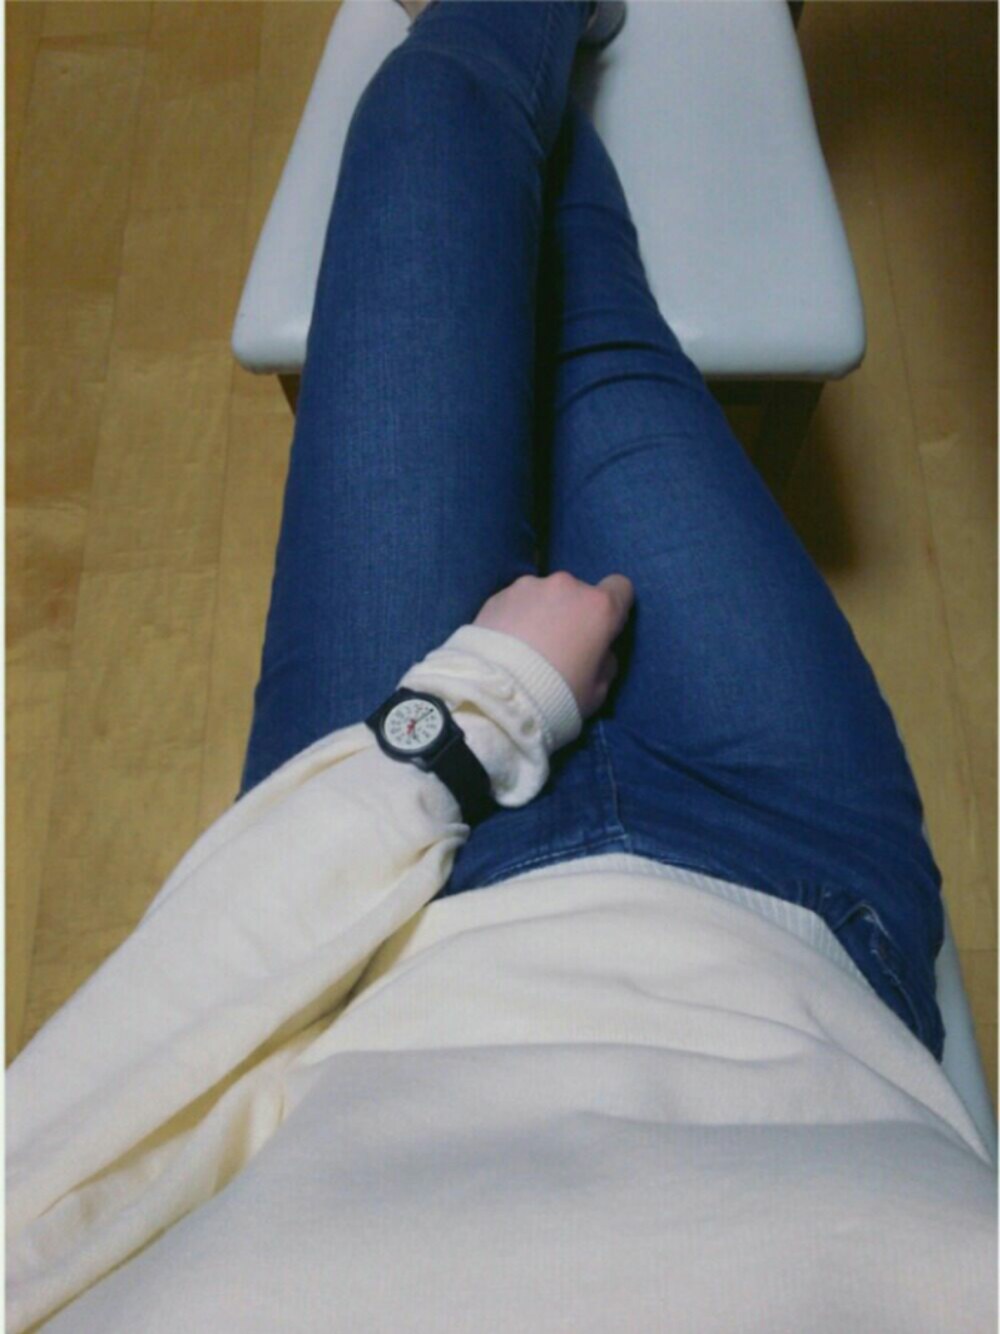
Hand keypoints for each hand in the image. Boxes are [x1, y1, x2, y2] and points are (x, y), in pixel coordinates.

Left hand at [473, 570, 634, 719]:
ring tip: (525, 648)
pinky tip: (504, 645)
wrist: (496, 698)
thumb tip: (599, 651)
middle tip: (558, 647)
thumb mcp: (598, 691)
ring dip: (542, 613)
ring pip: (545, 596)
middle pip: (579, 593)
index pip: (620, 588)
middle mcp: (566, 586)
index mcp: (599, 607)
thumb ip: (605, 662)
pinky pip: (516, 603)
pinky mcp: (497, 595)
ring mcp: (528, 586)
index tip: (601, 632)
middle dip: (573, 614)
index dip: (613, 610)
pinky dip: (515, 617)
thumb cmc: (556, 696)